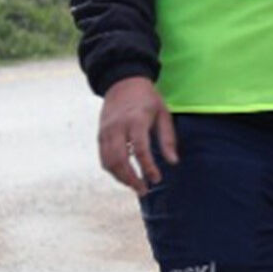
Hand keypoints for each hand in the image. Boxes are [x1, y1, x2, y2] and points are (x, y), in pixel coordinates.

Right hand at [98, 76, 175, 191]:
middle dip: (131, 179)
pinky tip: (124, 176)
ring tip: (135, 186)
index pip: (140, 149)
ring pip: (108, 161)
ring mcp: (106, 131)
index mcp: (136, 120)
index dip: (148, 167)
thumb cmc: (147, 98)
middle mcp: (117, 126)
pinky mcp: (100, 134)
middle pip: (119, 159)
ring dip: (120, 178)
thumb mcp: (163, 113)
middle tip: (143, 190)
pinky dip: (112, 170)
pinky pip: (103, 157)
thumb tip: (173, 162)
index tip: (156, 179)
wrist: (123, 81)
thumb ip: (168, 138)